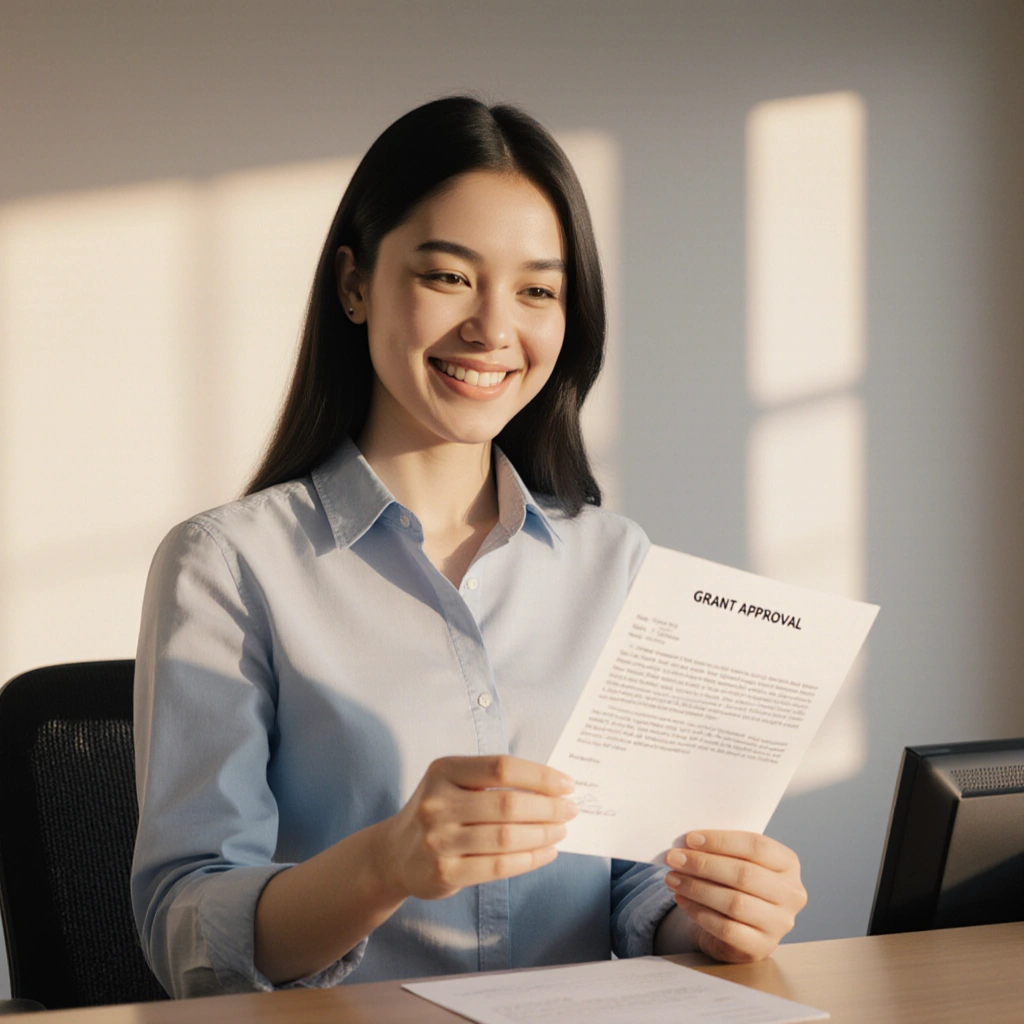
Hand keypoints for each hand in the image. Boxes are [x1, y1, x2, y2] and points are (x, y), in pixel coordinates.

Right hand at [373, 755, 576, 901]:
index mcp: (443, 771)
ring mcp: (439, 840)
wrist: (394, 854)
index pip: (501, 767)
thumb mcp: (453, 783)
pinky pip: (498, 866)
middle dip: (548, 808)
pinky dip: (529, 860)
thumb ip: (492, 780)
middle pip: (508, 804)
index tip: (566, 785)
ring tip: (561, 831)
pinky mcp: (444, 872)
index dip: (539, 776)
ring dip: (543, 835)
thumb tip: (551, 787)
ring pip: (506, 838)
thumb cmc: (438, 811)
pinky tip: (546, 853)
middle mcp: (438, 803)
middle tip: (570, 810)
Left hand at [664, 830, 806, 961]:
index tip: (690, 839)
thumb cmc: (735, 882)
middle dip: (703, 865)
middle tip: (674, 858)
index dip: (721, 841)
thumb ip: (721, 849)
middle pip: (744, 875)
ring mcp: (779, 924)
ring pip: (735, 903)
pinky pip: (726, 929)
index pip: (757, 846)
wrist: (738, 925)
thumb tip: (687, 844)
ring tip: (673, 878)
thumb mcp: (737, 860)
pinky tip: (682, 899)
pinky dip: (699, 912)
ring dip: (697, 888)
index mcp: (788, 863)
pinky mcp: (761, 947)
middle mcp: (791, 894)